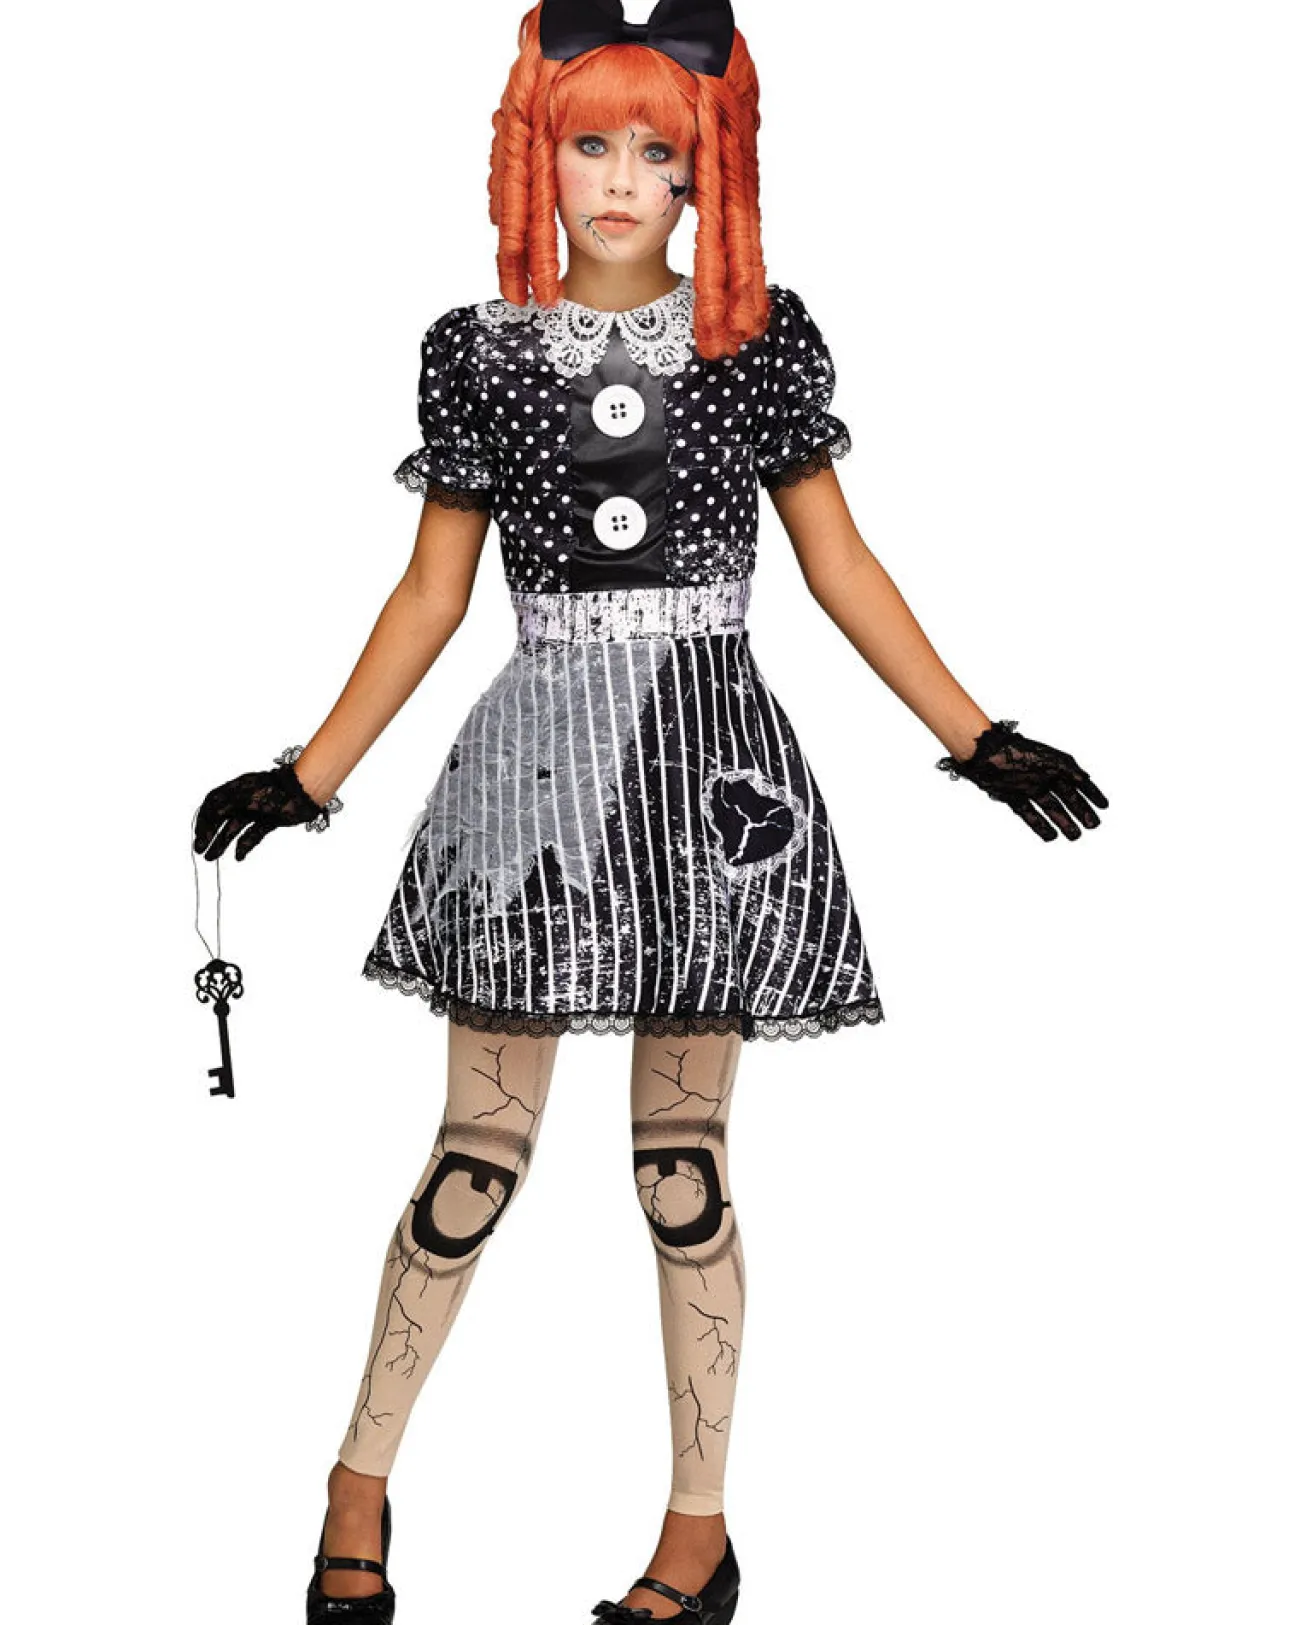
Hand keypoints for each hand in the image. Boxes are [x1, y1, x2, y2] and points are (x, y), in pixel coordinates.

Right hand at [193, 746, 341, 861]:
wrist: (306, 792)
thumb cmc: (277, 790)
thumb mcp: (248, 796)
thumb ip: (228, 804)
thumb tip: (212, 813)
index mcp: (235, 789)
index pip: (212, 805)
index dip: (203, 822)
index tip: (199, 839)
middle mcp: (243, 799)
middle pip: (221, 819)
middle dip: (209, 836)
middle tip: (201, 853)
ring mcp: (256, 811)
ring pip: (234, 828)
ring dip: (222, 843)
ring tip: (212, 858)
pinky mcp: (269, 821)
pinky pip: (252, 835)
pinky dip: (245, 846)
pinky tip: (238, 857)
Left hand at [935, 719, 1107, 841]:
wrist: (984, 755)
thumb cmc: (1016, 752)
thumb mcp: (1047, 759)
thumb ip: (1067, 768)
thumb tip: (1084, 779)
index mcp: (1054, 765)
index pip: (1078, 781)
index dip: (1092, 794)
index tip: (1104, 807)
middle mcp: (1044, 777)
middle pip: (1067, 798)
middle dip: (1081, 812)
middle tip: (1092, 826)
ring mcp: (1029, 788)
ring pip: (1051, 809)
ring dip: (1063, 822)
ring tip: (1075, 836)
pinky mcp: (1013, 798)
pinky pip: (1030, 814)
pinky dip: (1040, 825)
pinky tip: (1050, 836)